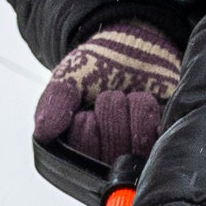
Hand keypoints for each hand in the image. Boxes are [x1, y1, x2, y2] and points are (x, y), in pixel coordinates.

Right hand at [28, 22, 181, 170]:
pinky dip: (151, 113)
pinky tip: (146, 101)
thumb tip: (44, 132)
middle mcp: (107, 160)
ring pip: (137, 147)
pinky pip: (160, 141)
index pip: (81, 152)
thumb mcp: (67, 79)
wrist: (134, 45)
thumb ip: (54, 104)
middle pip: (111, 151)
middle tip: (111, 94)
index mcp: (78, 150)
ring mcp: (137, 155)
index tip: (88, 106)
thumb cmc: (98, 66)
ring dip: (134, 108)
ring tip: (130, 95)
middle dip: (111, 111)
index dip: (86, 123)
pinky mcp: (161, 144)